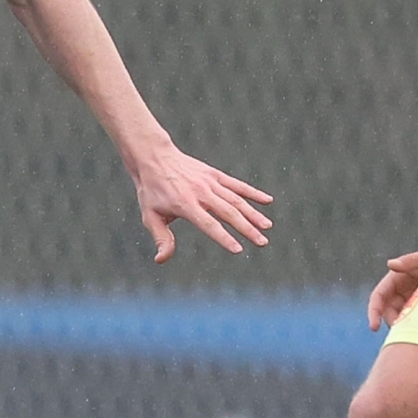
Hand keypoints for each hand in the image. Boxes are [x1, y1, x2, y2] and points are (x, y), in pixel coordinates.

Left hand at [132, 147, 272, 262]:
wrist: (154, 158)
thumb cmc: (151, 191)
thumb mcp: (150, 216)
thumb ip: (161, 238)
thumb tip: (161, 260)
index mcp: (185, 205)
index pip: (209, 224)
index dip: (224, 237)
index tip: (238, 250)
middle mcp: (201, 193)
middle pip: (228, 213)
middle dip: (247, 229)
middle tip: (262, 242)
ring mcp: (209, 182)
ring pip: (236, 199)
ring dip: (253, 214)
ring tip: (267, 227)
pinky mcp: (214, 174)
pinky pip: (236, 184)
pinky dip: (252, 193)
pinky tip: (267, 201)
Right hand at [368, 242, 417, 331]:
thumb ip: (412, 260)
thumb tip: (390, 265)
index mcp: (398, 276)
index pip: (379, 296)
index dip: (374, 311)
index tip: (373, 327)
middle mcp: (402, 289)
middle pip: (387, 311)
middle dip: (392, 323)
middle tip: (404, 334)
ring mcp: (413, 299)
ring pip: (401, 318)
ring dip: (404, 327)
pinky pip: (415, 321)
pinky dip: (416, 328)